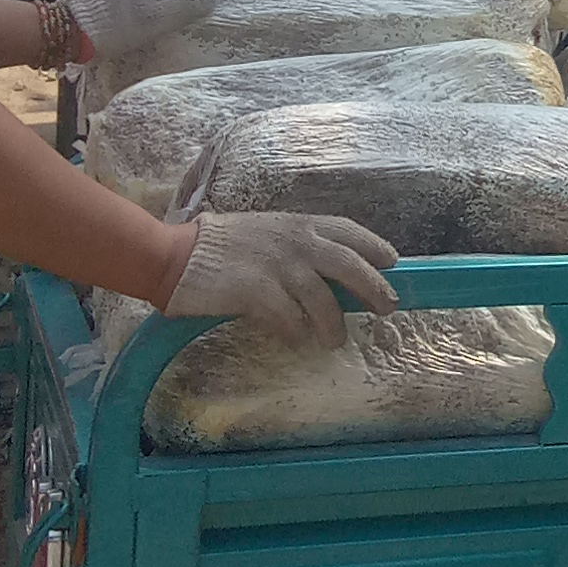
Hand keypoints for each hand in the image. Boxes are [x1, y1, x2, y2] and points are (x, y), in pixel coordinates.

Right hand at [161, 211, 399, 345]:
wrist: (175, 255)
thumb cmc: (220, 245)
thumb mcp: (267, 232)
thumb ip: (298, 246)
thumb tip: (330, 271)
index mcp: (299, 224)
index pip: (349, 231)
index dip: (374, 247)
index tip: (392, 262)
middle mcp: (295, 243)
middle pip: (350, 266)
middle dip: (374, 288)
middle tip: (387, 308)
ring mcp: (278, 267)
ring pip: (323, 301)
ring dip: (333, 325)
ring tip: (335, 340)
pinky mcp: (258, 293)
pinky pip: (290, 320)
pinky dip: (298, 334)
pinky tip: (298, 341)